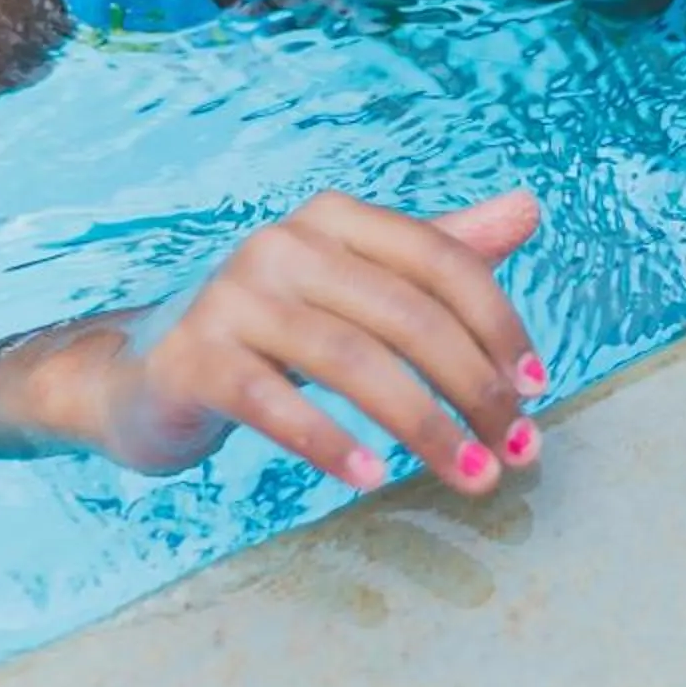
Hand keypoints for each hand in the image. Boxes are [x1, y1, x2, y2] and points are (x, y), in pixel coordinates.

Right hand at [93, 188, 548, 493]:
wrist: (147, 371)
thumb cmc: (274, 330)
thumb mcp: (358, 285)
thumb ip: (439, 250)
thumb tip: (529, 207)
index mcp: (334, 218)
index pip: (441, 261)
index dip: (499, 326)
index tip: (538, 392)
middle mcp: (283, 243)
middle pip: (408, 315)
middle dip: (475, 389)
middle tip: (518, 453)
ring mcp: (233, 297)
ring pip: (353, 362)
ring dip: (425, 428)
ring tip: (472, 477)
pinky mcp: (195, 357)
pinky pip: (274, 402)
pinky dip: (331, 443)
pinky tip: (374, 480)